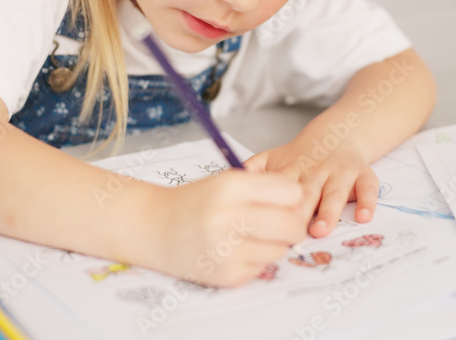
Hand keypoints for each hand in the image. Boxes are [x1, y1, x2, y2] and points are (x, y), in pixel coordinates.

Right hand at [148, 170, 305, 287]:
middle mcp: (228, 217)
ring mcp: (226, 249)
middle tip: (282, 225)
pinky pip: (262, 268)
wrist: (153, 227)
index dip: (291, 197)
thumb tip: (302, 205)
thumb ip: (264, 188)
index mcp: (231, 186)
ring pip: (280, 249)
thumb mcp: (226, 181)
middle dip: (292, 226)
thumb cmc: (195, 201)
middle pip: (291, 225)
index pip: (290, 192)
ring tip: (251, 236)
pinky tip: (235, 250)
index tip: (283, 201)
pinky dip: (254, 259)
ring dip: (273, 244)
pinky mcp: (226, 274)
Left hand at [244, 143, 377, 238]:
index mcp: (293, 170)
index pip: (282, 189)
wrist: (339, 133)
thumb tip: (220, 183)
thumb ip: (251, 172)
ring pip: (336, 193)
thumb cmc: (302, 156)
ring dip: (329, 211)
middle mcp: (317, 171)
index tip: (267, 224)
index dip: (276, 206)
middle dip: (300, 213)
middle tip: (292, 234)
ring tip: (321, 229)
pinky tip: (364, 217)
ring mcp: (341, 173)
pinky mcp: (363, 174)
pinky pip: (369, 188)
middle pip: (308, 193)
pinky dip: (368, 201)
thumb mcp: (273, 158)